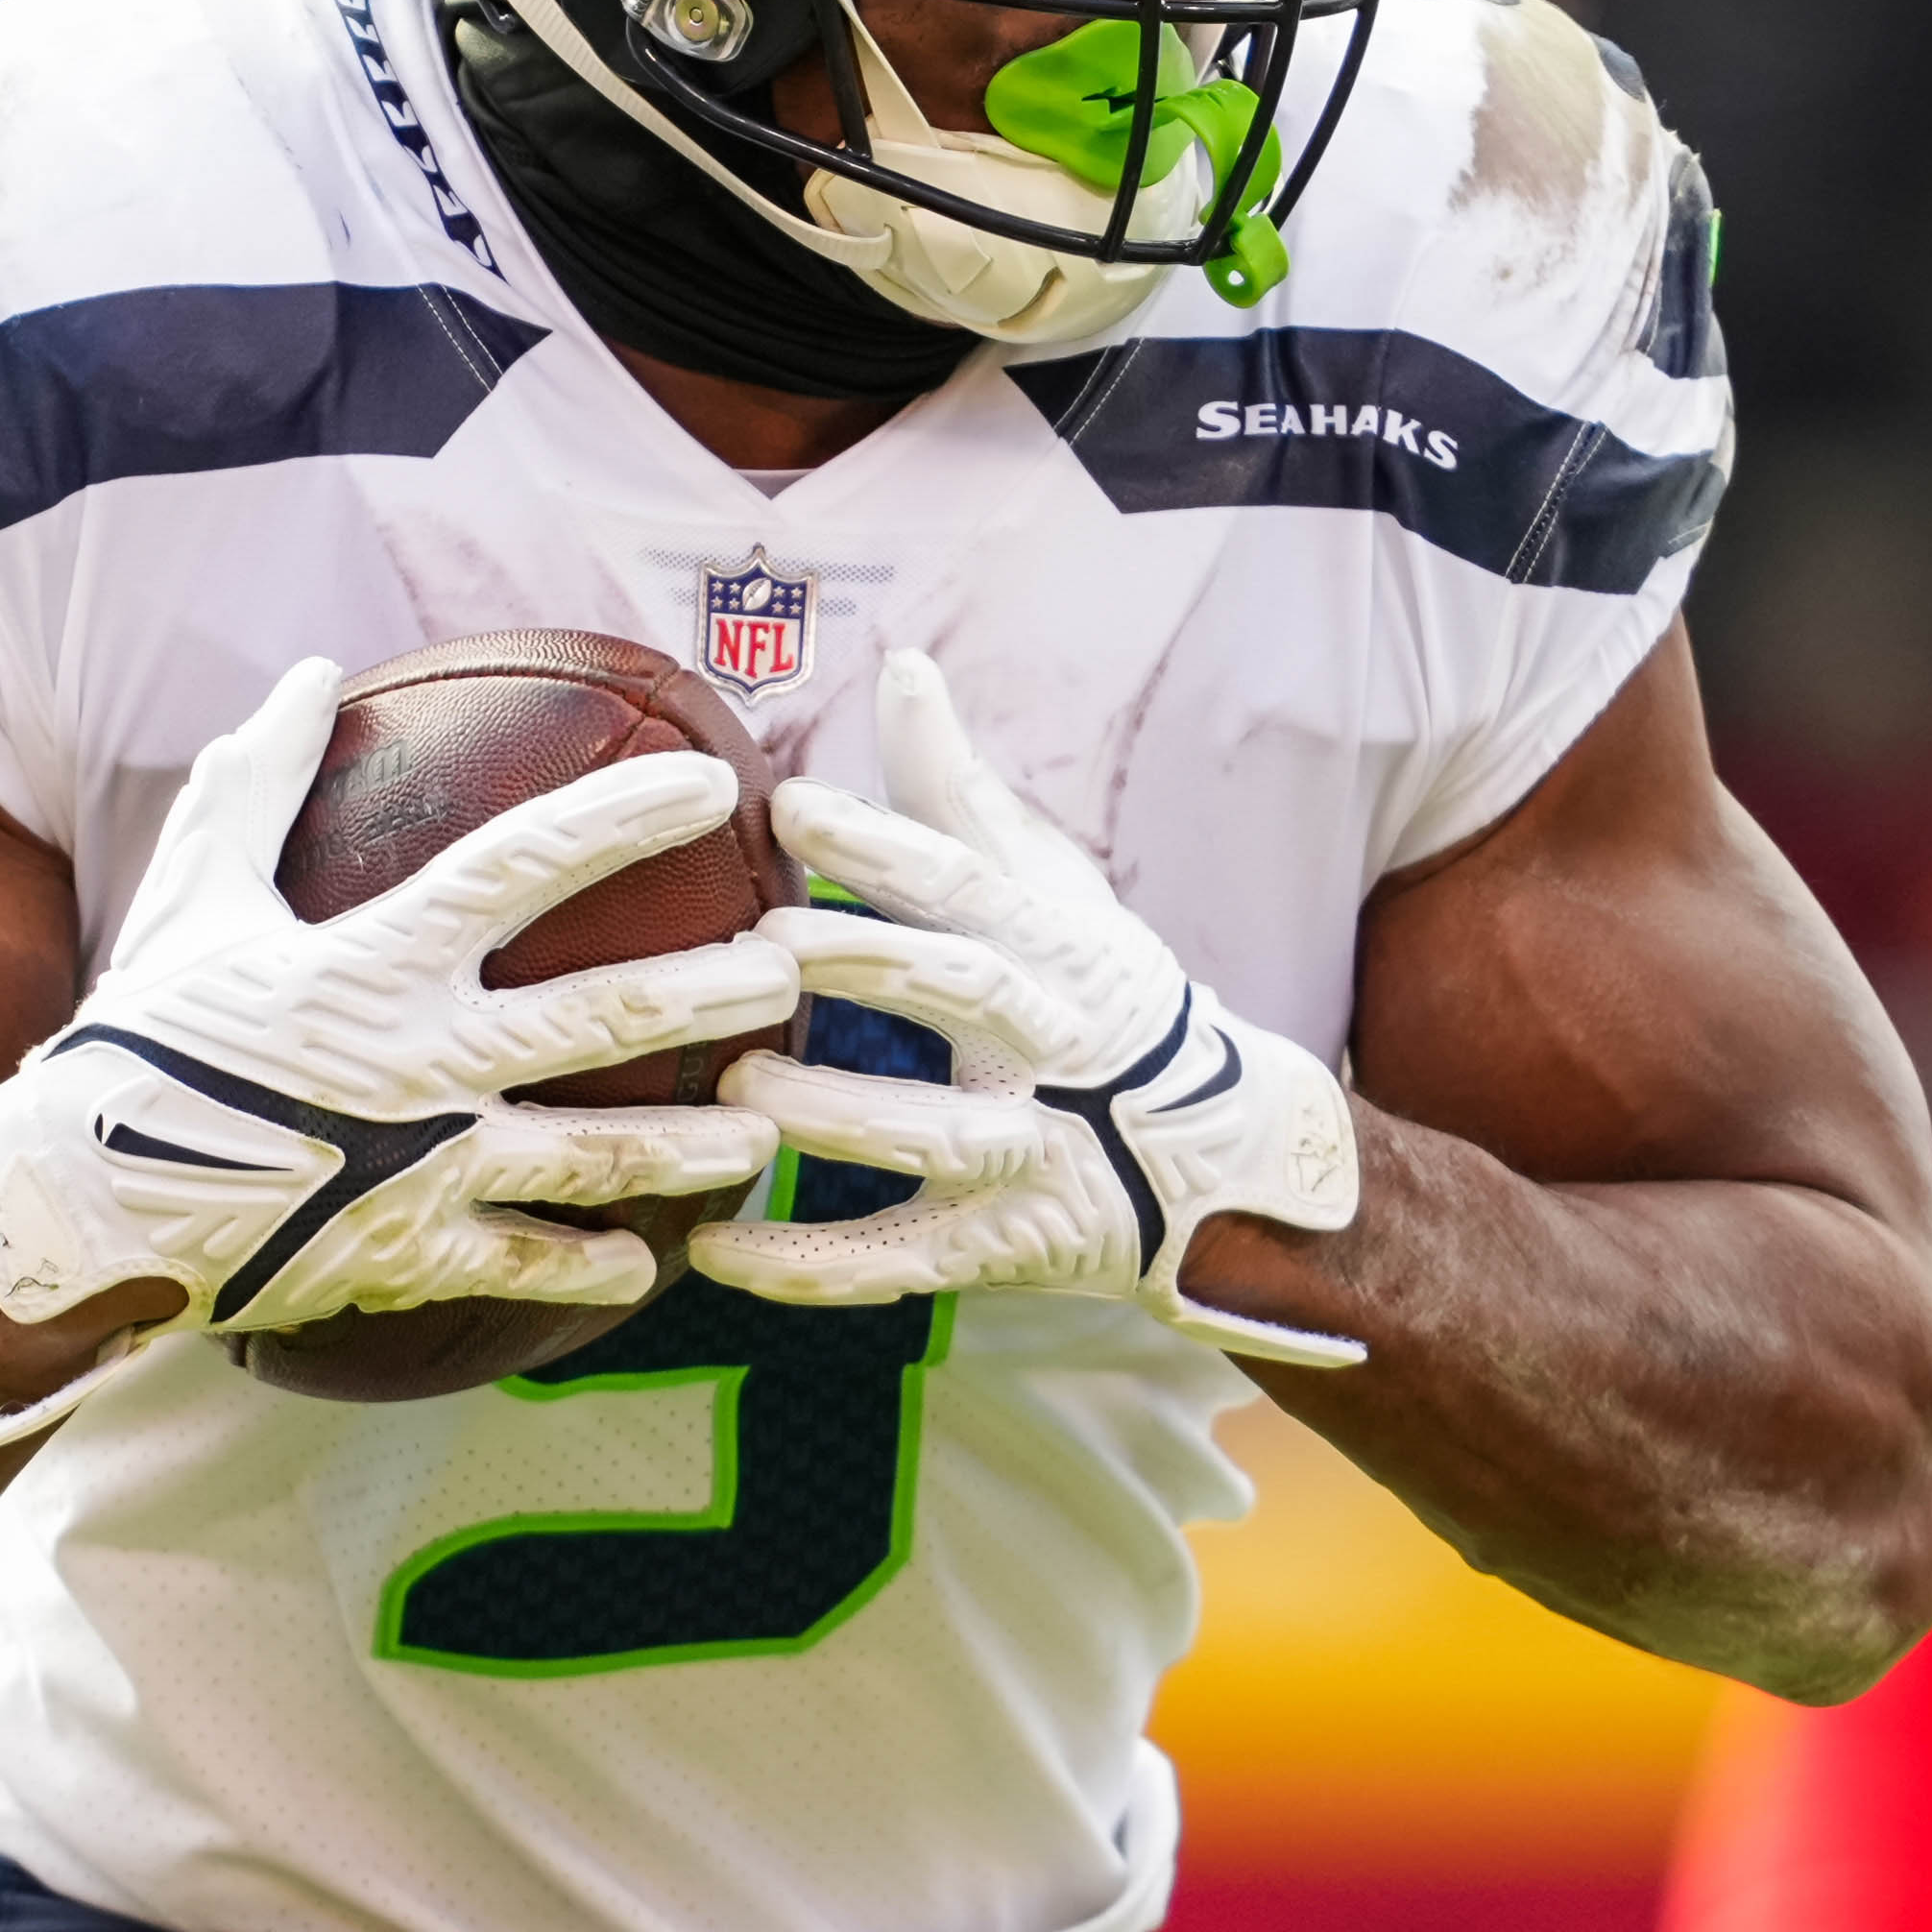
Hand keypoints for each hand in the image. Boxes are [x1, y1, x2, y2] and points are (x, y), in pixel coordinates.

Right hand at [0, 658, 795, 1339]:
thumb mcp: (190, 894)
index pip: (525, 865)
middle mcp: (422, 1058)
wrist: (73, 1207)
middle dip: (714, 987)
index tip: (711, 785)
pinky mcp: (408, 1253)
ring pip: (599, 1153)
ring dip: (695, 1146)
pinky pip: (526, 1265)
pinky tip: (654, 1261)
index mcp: (376, 959)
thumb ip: (255, 783)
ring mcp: (424, 1165)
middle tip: (790, 966)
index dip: (623, 818)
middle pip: (604, 1013)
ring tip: (766, 1130)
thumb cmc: (138, 1039)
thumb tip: (306, 673)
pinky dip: (594, 1264)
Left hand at [689, 651, 1366, 1367]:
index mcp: (1052, 946)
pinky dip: (806, 1267)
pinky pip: (901, 1263)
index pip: (967, 882)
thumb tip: (902, 664)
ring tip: (743, 1087)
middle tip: (766, 943)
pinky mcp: (1003, 1246)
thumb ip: (959, 791)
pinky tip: (711, 1250)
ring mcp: (1031, 1152)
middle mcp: (1050, 1044)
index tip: (794, 806)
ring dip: (841, 1116)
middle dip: (871, 965)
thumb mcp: (1049, 889)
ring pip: (937, 1137)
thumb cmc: (1100, 996)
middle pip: (967, 996)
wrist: (1220, 1158)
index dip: (884, 844)